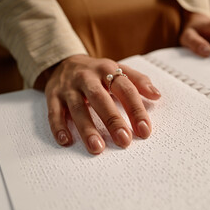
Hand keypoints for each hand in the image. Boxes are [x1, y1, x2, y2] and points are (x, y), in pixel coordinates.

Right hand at [39, 55, 160, 154]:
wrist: (64, 62)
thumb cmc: (98, 72)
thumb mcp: (118, 69)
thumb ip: (138, 81)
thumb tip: (157, 95)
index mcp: (107, 69)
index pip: (125, 89)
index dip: (136, 110)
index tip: (145, 130)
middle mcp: (87, 77)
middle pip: (100, 98)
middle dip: (113, 120)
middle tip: (124, 141)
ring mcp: (69, 87)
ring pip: (77, 108)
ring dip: (87, 128)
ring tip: (97, 147)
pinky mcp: (52, 96)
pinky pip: (54, 112)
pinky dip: (58, 126)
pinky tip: (66, 141)